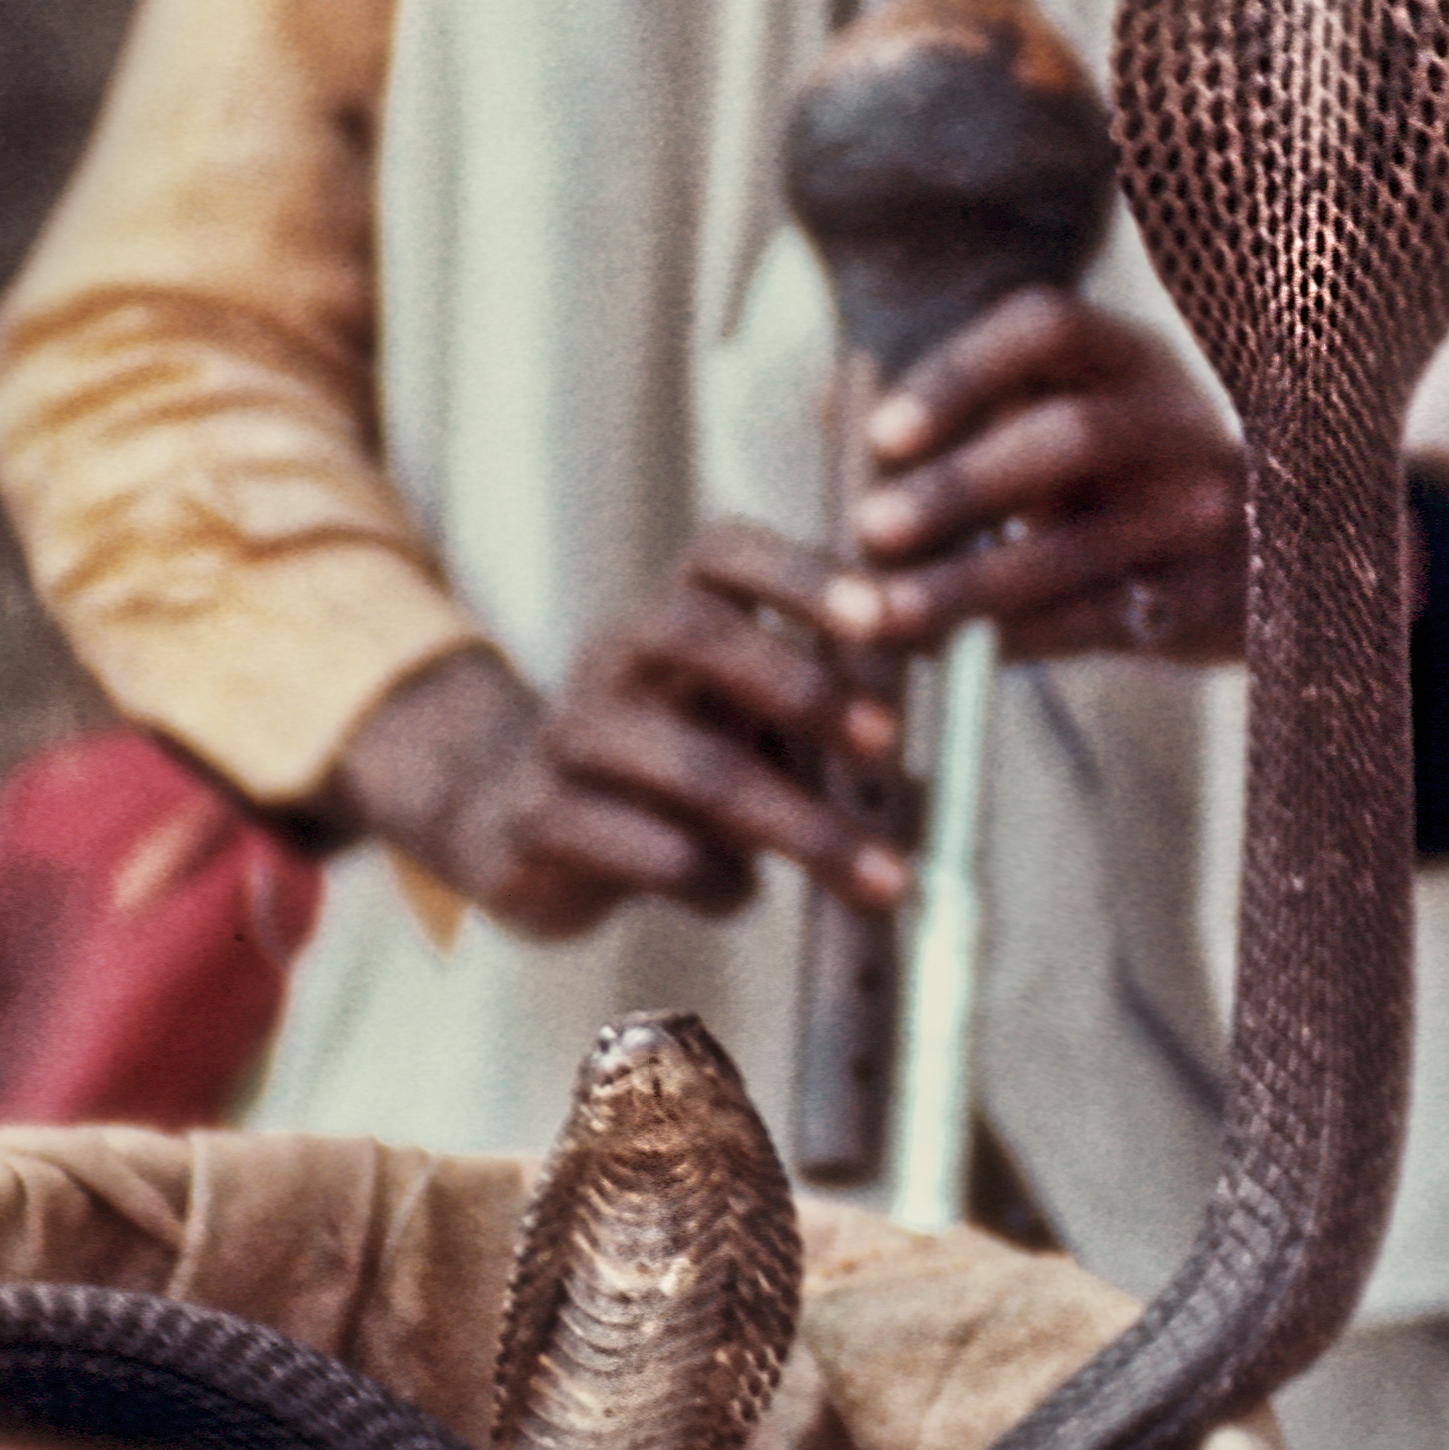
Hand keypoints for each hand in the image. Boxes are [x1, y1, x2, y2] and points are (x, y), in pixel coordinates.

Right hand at [320, 527, 908, 941]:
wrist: (511, 825)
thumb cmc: (669, 768)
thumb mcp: (740, 727)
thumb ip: (823, 727)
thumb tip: (937, 770)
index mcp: (672, 616)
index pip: (723, 554)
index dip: (802, 574)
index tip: (884, 615)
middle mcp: (613, 660)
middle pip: (692, 634)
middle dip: (797, 683)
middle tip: (886, 742)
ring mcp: (567, 739)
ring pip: (681, 763)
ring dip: (794, 820)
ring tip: (877, 877)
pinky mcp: (535, 822)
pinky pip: (629, 845)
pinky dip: (705, 876)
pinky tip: (740, 895)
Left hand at [820, 288, 1244, 663]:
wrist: (1257, 570)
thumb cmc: (1117, 481)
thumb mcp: (1065, 418)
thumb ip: (966, 411)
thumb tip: (833, 410)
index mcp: (1132, 358)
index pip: (1049, 325)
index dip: (959, 372)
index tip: (880, 435)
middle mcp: (1178, 422)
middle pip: (1071, 435)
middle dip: (960, 485)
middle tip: (870, 530)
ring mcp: (1202, 513)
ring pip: (1080, 548)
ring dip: (967, 585)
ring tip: (880, 615)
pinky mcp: (1201, 600)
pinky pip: (1091, 623)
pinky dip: (1006, 640)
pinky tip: (939, 653)